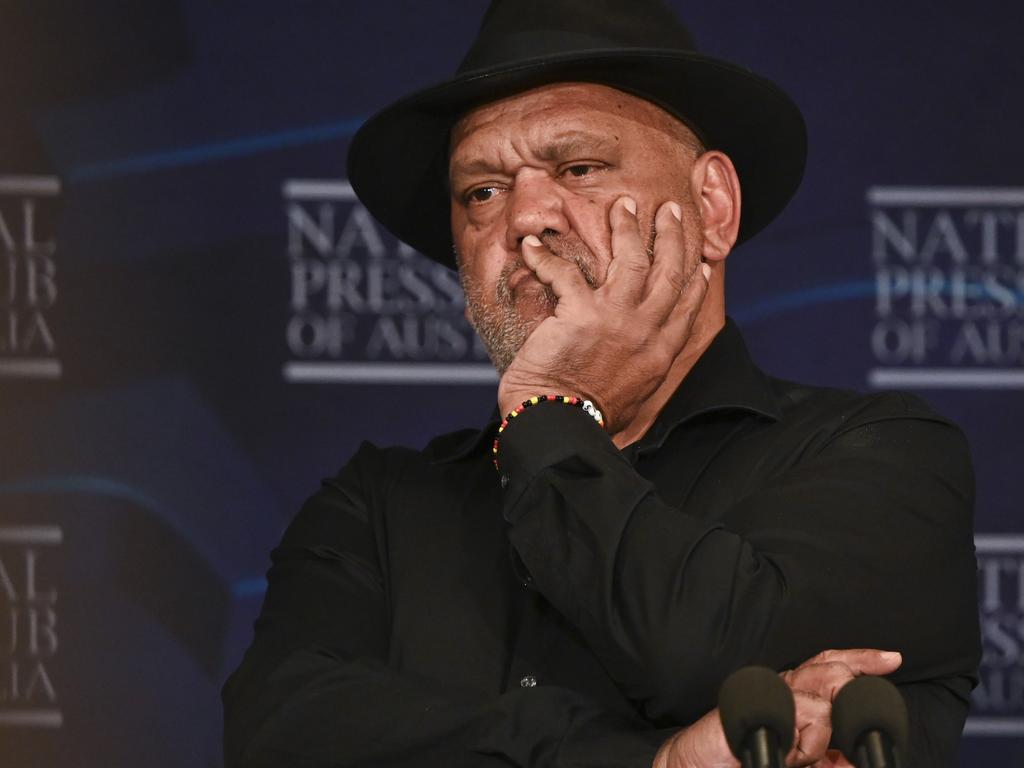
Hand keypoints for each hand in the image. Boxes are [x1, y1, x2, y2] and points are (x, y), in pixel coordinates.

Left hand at [497, 196, 709, 429]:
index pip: (687, 308)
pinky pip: (563, 272)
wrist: (564, 428)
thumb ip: (638, 372)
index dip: (696, 281)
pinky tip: (533, 244)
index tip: (702, 262)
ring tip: (623, 205)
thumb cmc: (589, 420)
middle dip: (671, 236)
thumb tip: (635, 367)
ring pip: (631, 259)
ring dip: (627, 227)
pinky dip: (544, 256)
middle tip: (669, 211)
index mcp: (660, 354)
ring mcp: (617, 320)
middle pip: (668, 272)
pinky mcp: (581, 313)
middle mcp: (646, 332)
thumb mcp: (631, 398)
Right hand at [652, 649, 901, 767]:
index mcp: (795, 694)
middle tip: (875, 678)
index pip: (831, 665)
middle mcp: (782, 688)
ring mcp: (766, 698)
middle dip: (855, 672)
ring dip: (823, 730)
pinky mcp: (749, 712)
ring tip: (809, 751)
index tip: (891, 659)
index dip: (861, 659)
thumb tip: (856, 761)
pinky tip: (792, 753)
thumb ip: (827, 759)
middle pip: (827, 668)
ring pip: (816, 695)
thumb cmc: (743, 755)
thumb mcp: (798, 759)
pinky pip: (793, 717)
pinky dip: (802, 740)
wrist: (698, 764)